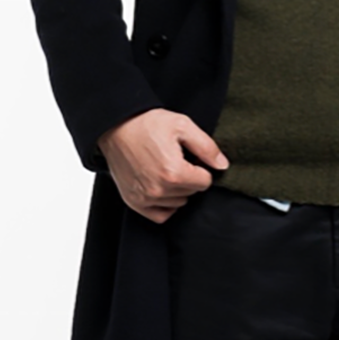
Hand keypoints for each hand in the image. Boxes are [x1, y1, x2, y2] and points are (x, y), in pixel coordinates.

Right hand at [97, 108, 229, 224]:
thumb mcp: (182, 126)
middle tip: (176, 160)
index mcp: (174, 172)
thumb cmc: (147, 124)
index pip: (205, 182)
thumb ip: (207, 147)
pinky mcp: (134, 202)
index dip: (200, 167)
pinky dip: (165, 204)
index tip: (190, 157)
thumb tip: (222, 166)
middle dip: (189, 178)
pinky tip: (162, 187)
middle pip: (192, 193)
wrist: (116, 127)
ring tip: (166, 169)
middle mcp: (159, 190)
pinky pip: (160, 215)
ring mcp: (145, 198)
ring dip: (178, 190)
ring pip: (178, 203)